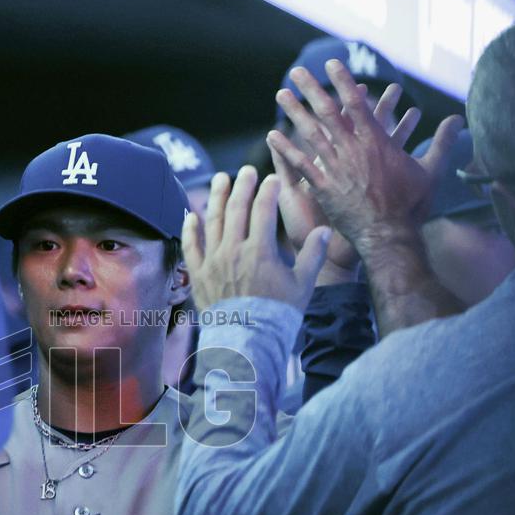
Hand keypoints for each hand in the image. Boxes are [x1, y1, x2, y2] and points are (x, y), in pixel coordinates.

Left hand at [182, 167, 330, 312]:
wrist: (248, 343)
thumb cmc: (278, 315)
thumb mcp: (303, 285)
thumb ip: (313, 255)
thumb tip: (324, 231)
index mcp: (260, 251)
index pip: (263, 210)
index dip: (268, 191)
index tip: (272, 180)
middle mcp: (233, 251)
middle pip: (236, 209)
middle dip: (242, 186)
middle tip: (246, 171)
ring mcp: (212, 262)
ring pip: (212, 221)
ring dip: (215, 197)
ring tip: (220, 179)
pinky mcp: (198, 275)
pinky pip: (191, 247)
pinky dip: (190, 229)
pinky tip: (191, 214)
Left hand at [267, 59, 462, 257]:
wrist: (391, 236)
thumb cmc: (411, 206)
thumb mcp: (431, 171)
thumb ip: (443, 142)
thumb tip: (459, 119)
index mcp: (377, 142)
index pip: (356, 104)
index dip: (343, 82)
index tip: (331, 64)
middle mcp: (353, 150)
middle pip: (328, 112)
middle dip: (311, 89)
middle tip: (297, 72)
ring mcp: (336, 168)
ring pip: (310, 134)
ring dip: (294, 113)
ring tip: (280, 95)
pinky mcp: (323, 188)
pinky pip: (300, 164)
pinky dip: (286, 149)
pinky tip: (272, 136)